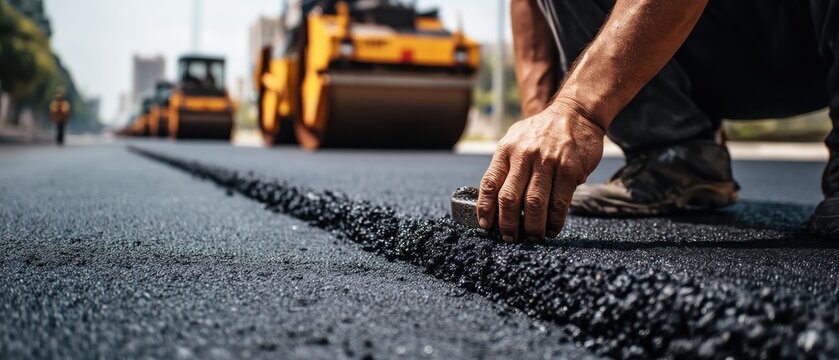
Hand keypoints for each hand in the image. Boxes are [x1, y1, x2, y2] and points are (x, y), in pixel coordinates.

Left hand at [477, 101, 605, 241]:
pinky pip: (559, 203)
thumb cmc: (542, 132)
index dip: (485, 208)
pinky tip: (552, 229)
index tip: (484, 225)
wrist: (576, 113)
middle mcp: (525, 155)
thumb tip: (494, 201)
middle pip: (510, 199)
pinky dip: (554, 221)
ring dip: (532, 227)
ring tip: (532, 238)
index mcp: (507, 150)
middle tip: (509, 238)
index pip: (490, 183)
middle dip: (507, 224)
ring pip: (535, 204)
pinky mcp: (570, 170)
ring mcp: (548, 162)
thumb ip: (506, 165)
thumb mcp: (516, 140)